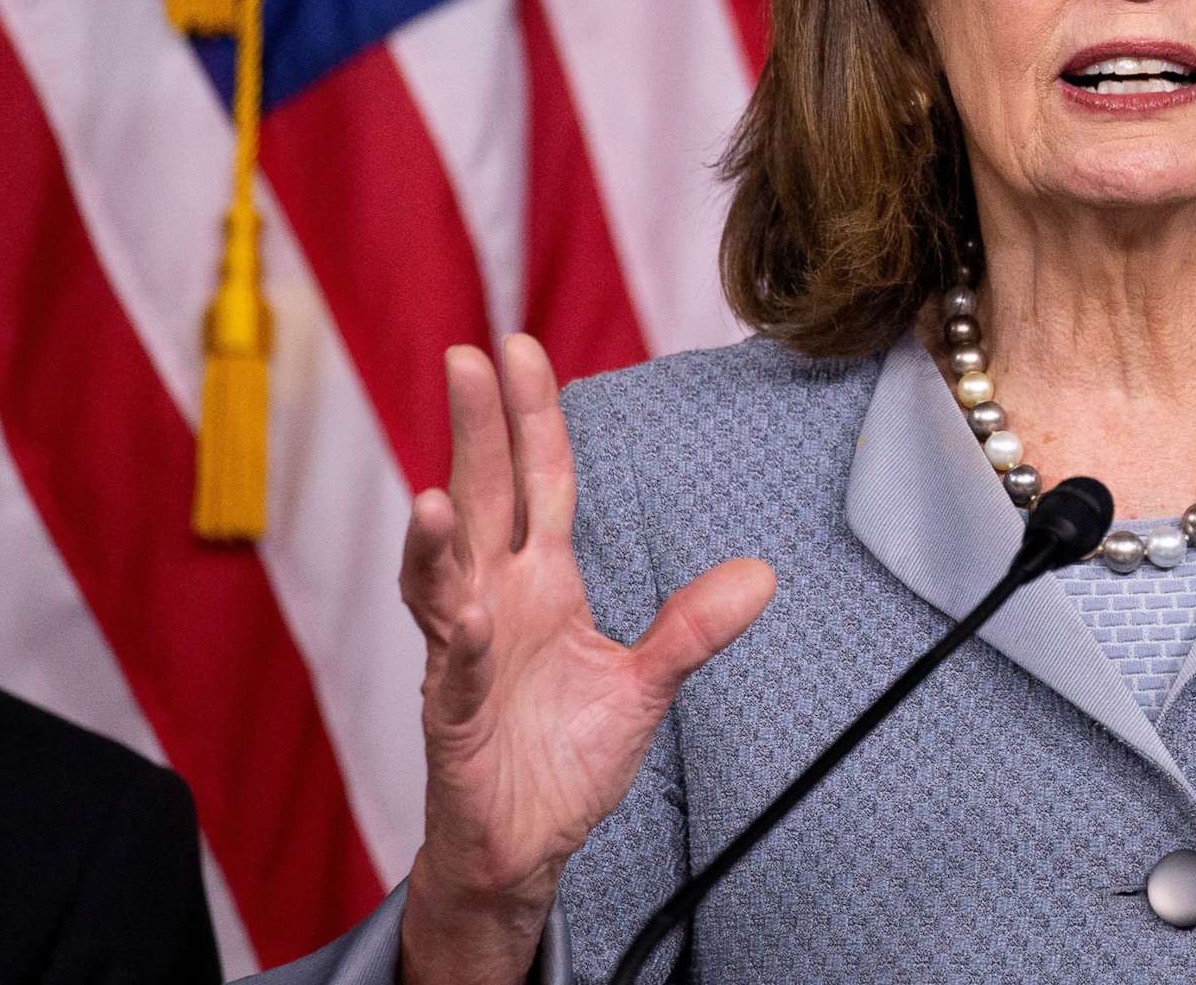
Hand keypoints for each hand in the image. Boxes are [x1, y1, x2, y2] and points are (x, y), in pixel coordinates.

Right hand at [396, 335, 775, 984]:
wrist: (523, 849)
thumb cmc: (564, 758)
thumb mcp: (646, 685)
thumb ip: (692, 628)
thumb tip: (763, 574)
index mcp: (541, 581)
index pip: (539, 482)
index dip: (533, 417)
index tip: (521, 346)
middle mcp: (495, 601)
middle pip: (482, 501)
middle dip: (474, 433)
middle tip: (465, 359)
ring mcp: (466, 655)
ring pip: (443, 580)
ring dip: (435, 538)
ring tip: (433, 492)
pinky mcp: (454, 716)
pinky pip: (456, 669)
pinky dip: (462, 639)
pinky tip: (472, 612)